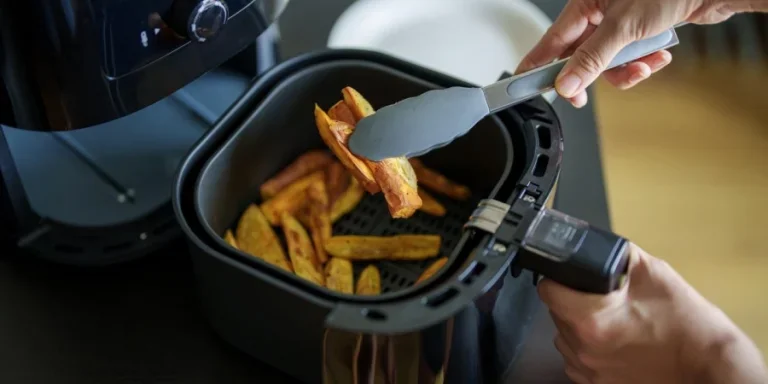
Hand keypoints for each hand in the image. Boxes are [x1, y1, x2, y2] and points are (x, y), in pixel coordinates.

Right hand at [515, 0, 737, 107]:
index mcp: (585, 3)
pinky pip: (628, 59)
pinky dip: (643, 63)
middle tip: (583, 96)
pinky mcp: (639, 32)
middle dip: (591, 75)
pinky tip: (658, 55)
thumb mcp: (623, 28)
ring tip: (643, 65)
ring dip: (625, 71)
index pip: (551, 41)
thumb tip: (566, 84)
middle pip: (579, 56)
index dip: (536, 65)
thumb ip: (591, 60)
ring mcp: (620, 23)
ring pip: (607, 62)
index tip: (522, 85)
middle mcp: (599, 13)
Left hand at [538, 243, 767, 383]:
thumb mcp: (652, 273)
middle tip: (600, 297)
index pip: (547, 290)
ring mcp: (590, 370)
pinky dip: (586, 348)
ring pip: (563, 338)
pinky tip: (610, 339)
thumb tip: (596, 244)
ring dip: (576, 326)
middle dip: (572, 300)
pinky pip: (576, 360)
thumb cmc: (686, 324)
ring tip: (608, 319)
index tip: (569, 276)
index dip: (557, 277)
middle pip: (556, 313)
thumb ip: (618, 255)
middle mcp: (584, 348)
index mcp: (591, 318)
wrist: (707, 364)